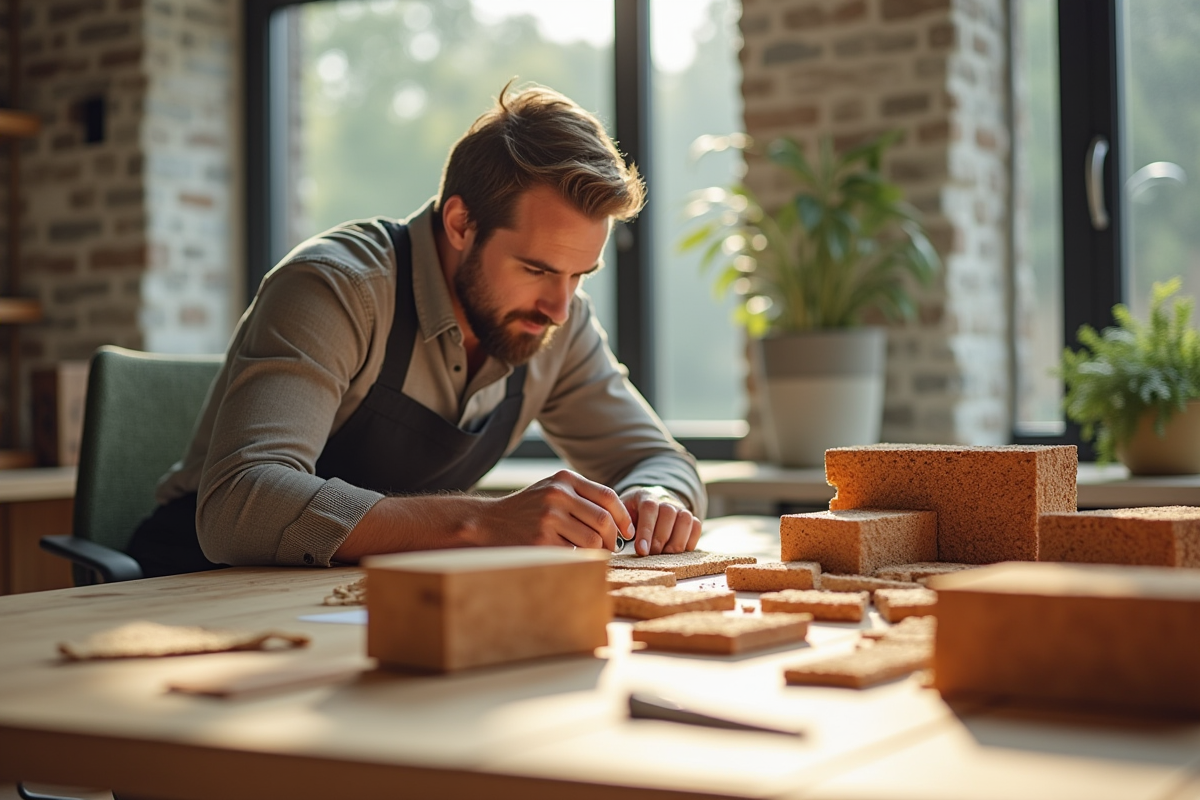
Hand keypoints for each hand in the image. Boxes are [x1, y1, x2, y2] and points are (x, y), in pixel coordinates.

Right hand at [482, 470, 635, 550]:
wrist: (488, 522)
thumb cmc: (527, 509)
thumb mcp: (551, 490)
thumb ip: (581, 496)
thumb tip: (618, 519)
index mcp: (564, 479)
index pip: (608, 496)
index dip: (623, 516)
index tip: (628, 531)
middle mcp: (558, 494)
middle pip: (604, 520)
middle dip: (613, 538)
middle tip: (611, 548)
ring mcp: (549, 517)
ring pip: (592, 540)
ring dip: (598, 552)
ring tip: (593, 555)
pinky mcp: (541, 540)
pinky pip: (574, 554)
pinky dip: (580, 559)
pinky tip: (573, 558)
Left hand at [619, 486, 701, 555]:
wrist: (649, 505)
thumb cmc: (631, 516)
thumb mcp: (621, 516)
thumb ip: (618, 526)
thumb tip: (615, 543)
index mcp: (645, 496)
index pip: (649, 509)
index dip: (646, 530)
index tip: (641, 550)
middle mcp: (665, 499)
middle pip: (668, 514)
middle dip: (660, 539)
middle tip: (651, 555)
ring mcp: (680, 508)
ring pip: (685, 520)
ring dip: (676, 542)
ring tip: (664, 556)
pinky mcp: (691, 518)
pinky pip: (697, 527)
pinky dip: (690, 541)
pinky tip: (678, 553)